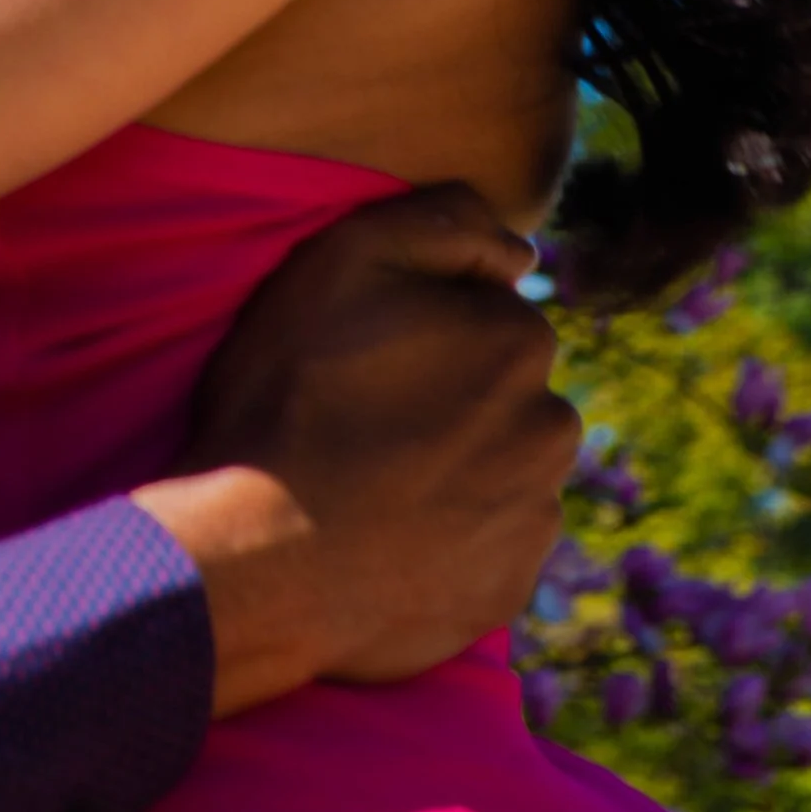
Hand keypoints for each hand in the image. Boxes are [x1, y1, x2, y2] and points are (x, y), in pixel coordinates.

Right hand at [133, 184, 575, 716]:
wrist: (258, 558)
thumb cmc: (289, 397)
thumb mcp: (343, 260)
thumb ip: (443, 221)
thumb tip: (519, 250)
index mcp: (522, 341)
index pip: (484, 310)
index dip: (418, 326)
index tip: (362, 353)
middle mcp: (552, 429)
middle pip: (500, 390)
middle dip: (448, 393)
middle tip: (359, 418)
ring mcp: (535, 518)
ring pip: (500, 466)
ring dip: (452, 464)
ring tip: (368, 480)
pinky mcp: (509, 590)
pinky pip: (487, 545)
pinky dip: (448, 536)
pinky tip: (384, 534)